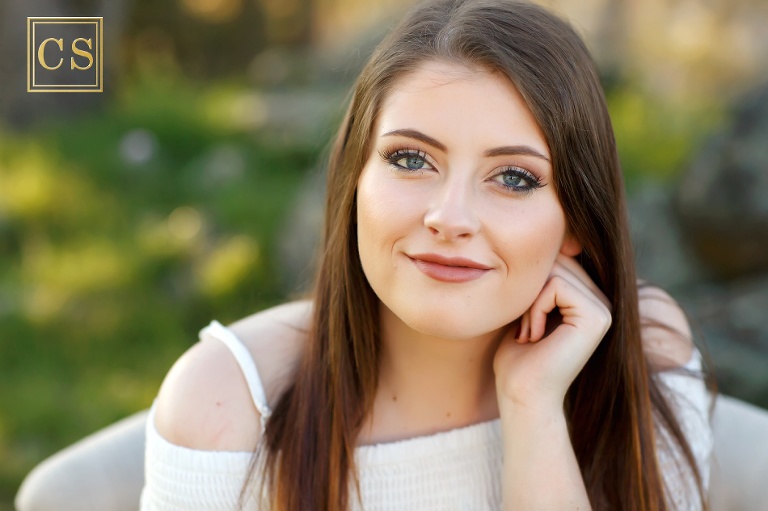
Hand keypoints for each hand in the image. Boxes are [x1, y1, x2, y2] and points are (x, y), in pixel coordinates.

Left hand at [493, 254, 611, 412]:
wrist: (522, 397)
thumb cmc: (516, 358)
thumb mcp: (525, 308)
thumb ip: (537, 279)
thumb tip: (537, 243)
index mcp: (587, 297)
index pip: (553, 258)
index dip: (528, 283)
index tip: (522, 321)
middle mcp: (601, 300)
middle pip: (555, 260)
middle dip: (528, 291)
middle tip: (524, 329)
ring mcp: (604, 308)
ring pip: (554, 271)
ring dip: (528, 302)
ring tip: (529, 334)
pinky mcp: (598, 317)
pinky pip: (556, 286)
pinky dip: (535, 309)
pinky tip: (535, 336)